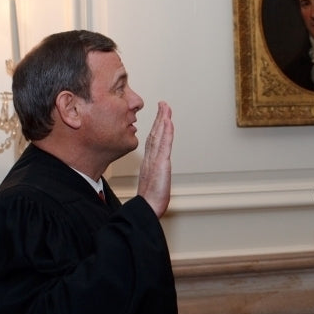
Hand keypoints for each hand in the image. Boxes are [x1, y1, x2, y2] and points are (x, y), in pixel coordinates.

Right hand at [137, 101, 172, 217]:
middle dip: (159, 118)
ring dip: (163, 120)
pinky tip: (168, 121)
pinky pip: (164, 144)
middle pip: (155, 134)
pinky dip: (166, 132)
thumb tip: (153, 179)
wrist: (146, 208)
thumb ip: (152, 179)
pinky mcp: (160, 164)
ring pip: (159, 135)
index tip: (159, 116)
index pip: (153, 141)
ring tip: (165, 107)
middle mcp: (150, 159)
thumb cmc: (149, 202)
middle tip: (163, 104)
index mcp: (148, 163)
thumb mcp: (151, 187)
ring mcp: (155, 160)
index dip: (156, 127)